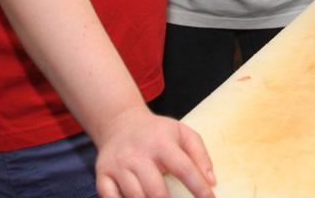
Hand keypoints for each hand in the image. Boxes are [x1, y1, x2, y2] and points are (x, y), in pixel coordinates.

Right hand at [95, 106, 215, 197]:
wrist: (120, 122)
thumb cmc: (157, 132)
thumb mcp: (182, 132)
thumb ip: (199, 154)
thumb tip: (211, 181)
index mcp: (161, 142)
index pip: (184, 169)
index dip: (199, 188)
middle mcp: (138, 154)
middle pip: (156, 190)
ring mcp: (118, 165)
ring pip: (135, 197)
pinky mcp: (103, 174)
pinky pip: (110, 197)